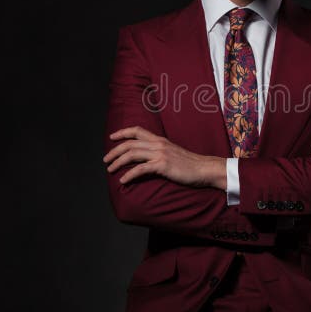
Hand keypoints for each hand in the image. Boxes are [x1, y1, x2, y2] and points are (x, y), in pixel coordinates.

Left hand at [103, 126, 225, 187]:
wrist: (205, 169)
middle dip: (114, 151)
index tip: (112, 137)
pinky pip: (140, 169)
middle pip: (130, 143)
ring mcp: (160, 154)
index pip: (137, 130)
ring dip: (118, 162)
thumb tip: (148, 158)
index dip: (122, 133)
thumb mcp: (173, 153)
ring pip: (132, 154)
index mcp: (160, 140)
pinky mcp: (162, 165)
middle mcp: (158, 144)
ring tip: (110, 170)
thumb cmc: (190, 164)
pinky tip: (123, 181)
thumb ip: (160, 152)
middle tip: (106, 160)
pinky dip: (129, 175)